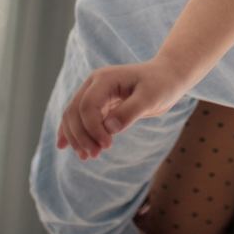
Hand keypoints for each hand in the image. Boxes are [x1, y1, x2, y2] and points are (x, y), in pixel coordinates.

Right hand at [55, 60, 188, 158]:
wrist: (167, 77)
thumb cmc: (162, 84)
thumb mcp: (151, 98)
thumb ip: (130, 111)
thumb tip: (108, 128)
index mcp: (105, 79)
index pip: (87, 106)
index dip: (93, 128)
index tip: (107, 146)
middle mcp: (94, 84)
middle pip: (75, 112)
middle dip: (82, 136)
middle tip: (95, 155)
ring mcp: (94, 93)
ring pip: (73, 117)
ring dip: (77, 137)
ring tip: (87, 157)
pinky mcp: (98, 103)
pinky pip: (79, 118)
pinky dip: (73, 132)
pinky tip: (65, 146)